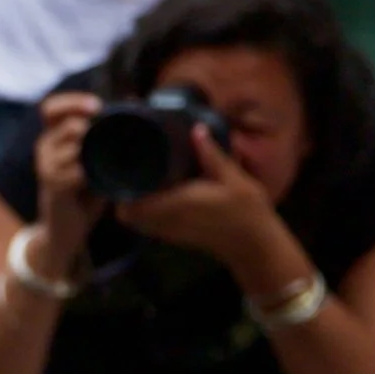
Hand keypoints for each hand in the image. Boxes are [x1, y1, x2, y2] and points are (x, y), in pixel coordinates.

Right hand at [32, 92, 104, 246]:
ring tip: (110, 162)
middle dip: (91, 128)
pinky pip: (76, 173)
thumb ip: (106, 136)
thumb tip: (133, 102)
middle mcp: (45, 148)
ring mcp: (46, 167)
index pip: (51, 108)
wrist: (65, 230)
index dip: (72, 102)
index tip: (97, 106)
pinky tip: (102, 181)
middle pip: (65, 124)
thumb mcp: (94, 160)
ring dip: (95, 153)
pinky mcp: (53, 187)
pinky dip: (93, 175)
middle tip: (111, 137)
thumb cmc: (83, 191)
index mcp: (52, 137)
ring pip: (73, 147)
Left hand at [113, 125, 284, 267]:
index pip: (131, 204)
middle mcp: (167, 220)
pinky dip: (141, 209)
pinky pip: (146, 223)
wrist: (255, 245)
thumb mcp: (234, 178)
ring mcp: (169, 231)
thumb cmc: (247, 211)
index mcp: (176, 205)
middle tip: (125, 165)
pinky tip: (150, 190)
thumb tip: (196, 128)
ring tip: (134, 174)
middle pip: (126, 212)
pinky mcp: (174, 235)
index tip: (120, 164)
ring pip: (134, 219)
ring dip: (130, 199)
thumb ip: (212, 155)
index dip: (119, 186)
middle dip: (121, 190)